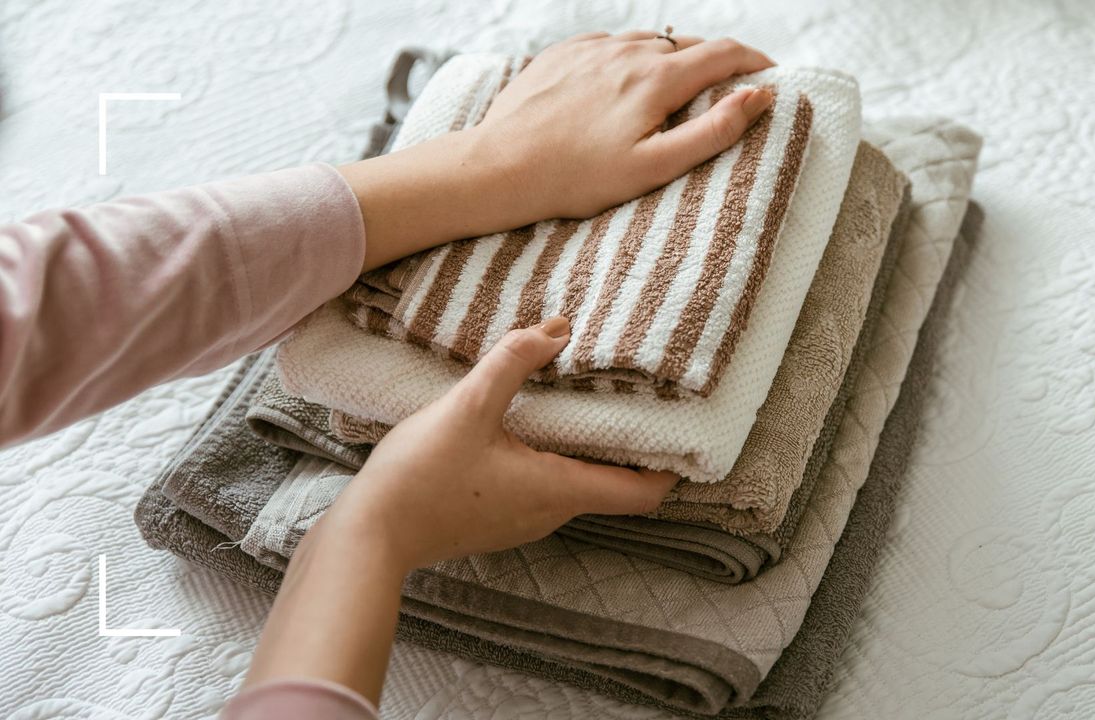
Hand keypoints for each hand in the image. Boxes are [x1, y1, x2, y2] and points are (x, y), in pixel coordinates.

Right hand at [324, 315, 677, 572]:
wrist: (367, 536)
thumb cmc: (421, 476)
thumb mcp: (468, 405)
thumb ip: (514, 362)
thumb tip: (559, 328)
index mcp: (559, 489)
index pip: (641, 493)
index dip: (671, 466)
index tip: (685, 432)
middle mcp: (551, 514)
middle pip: (611, 486)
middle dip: (627, 447)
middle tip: (634, 399)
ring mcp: (523, 523)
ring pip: (575, 486)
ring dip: (586, 452)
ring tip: (583, 404)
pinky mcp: (497, 521)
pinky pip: (543, 491)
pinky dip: (552, 462)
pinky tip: (530, 429)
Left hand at [478, 31, 776, 218]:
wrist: (501, 166)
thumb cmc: (578, 178)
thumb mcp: (654, 166)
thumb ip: (712, 130)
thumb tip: (757, 96)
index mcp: (656, 78)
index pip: (723, 54)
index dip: (755, 61)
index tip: (771, 75)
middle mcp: (627, 52)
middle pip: (687, 45)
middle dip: (716, 62)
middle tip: (727, 89)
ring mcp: (592, 49)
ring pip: (649, 42)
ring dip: (673, 58)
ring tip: (679, 87)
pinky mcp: (564, 54)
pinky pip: (611, 46)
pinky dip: (632, 58)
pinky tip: (626, 84)